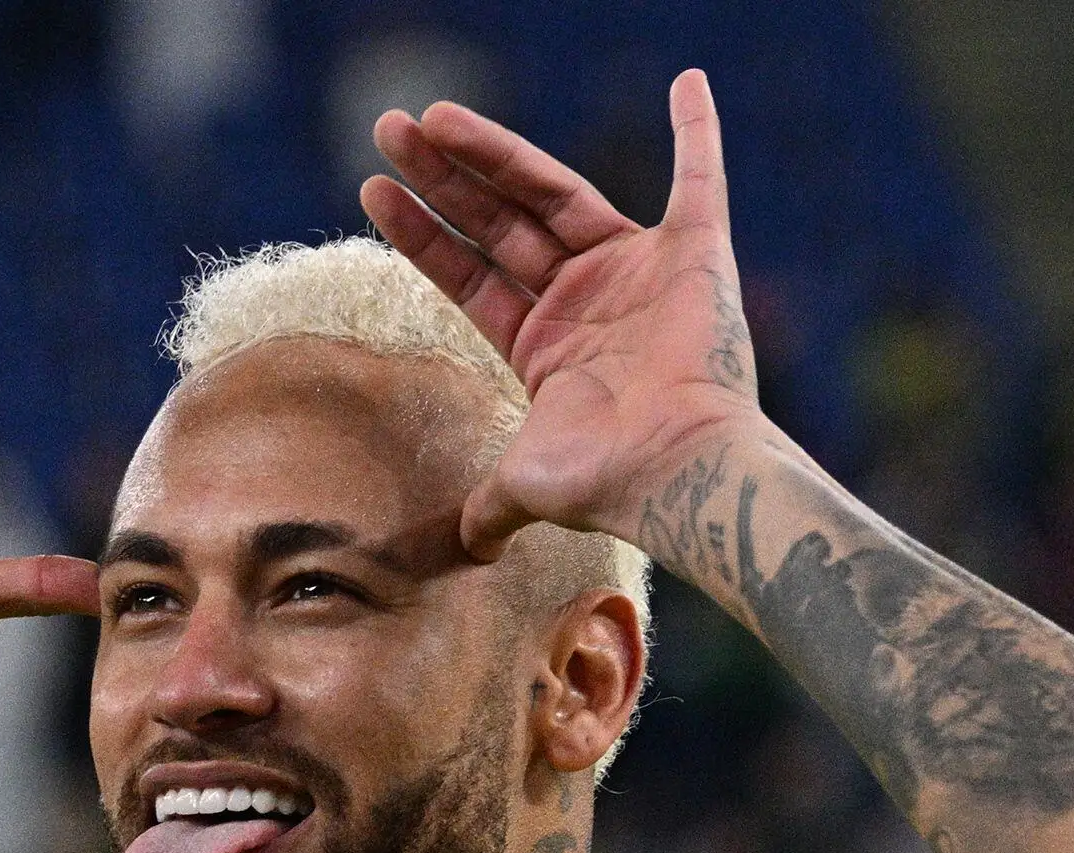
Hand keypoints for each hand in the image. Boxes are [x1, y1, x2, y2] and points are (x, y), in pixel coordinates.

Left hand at [362, 71, 761, 560]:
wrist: (680, 473)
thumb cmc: (611, 481)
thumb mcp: (527, 487)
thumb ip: (490, 506)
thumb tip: (465, 549)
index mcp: (545, 343)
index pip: (468, 274)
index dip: (421, 233)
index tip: (371, 189)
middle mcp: (586, 299)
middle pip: (497, 220)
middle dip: (441, 177)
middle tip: (387, 127)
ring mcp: (639, 272)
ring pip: (552, 189)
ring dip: (495, 150)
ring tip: (434, 116)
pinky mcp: (695, 255)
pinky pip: (703, 179)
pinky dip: (701, 132)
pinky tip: (687, 82)